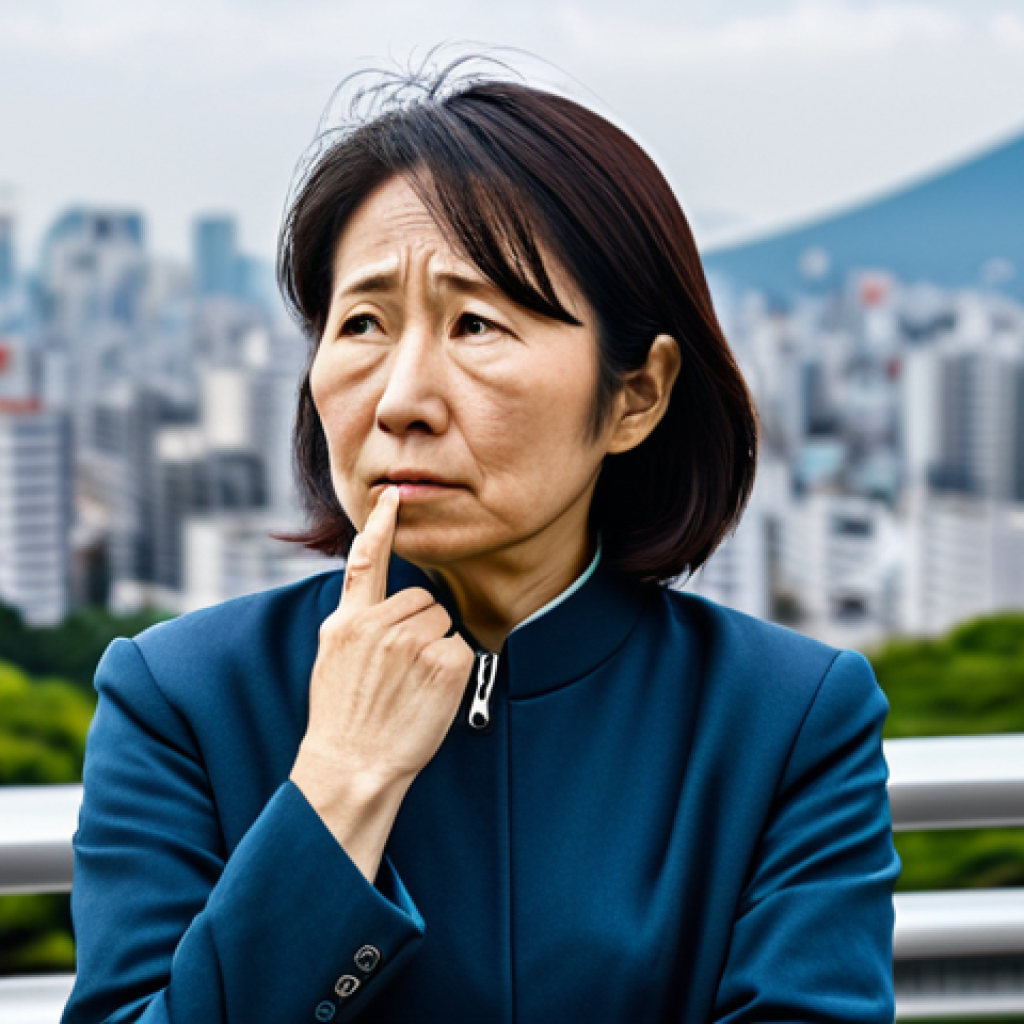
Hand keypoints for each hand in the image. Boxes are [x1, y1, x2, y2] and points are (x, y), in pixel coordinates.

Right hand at [290, 485, 474, 876]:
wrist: (351, 766)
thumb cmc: (343, 721)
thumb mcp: (332, 661)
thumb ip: (355, 625)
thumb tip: (378, 607)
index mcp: (347, 622)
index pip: (366, 561)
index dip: (381, 526)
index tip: (393, 497)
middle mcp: (377, 624)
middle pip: (422, 599)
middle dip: (420, 627)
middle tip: (401, 670)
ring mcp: (411, 641)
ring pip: (442, 620)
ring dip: (436, 646)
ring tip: (410, 685)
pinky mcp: (443, 661)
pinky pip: (460, 647)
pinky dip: (453, 669)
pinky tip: (428, 695)